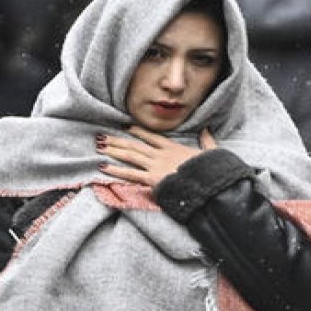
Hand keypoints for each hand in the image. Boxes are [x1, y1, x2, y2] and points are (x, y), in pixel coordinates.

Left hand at [97, 126, 216, 186]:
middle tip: (102, 137)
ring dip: (113, 150)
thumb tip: (207, 130)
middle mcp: (161, 154)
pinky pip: (130, 174)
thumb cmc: (210, 170)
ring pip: (130, 155)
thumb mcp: (211, 152)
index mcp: (174, 147)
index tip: (126, 127)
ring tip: (99, 146)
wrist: (208, 183)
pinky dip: (115, 170)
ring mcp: (155, 165)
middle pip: (135, 145)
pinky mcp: (152, 179)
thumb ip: (207, 141)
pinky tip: (102, 167)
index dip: (138, 131)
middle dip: (117, 140)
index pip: (152, 136)